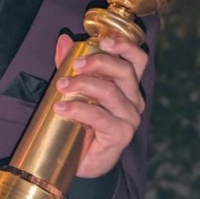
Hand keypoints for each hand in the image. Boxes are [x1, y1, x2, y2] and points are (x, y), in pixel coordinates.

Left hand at [52, 34, 148, 178]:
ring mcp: (130, 118)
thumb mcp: (73, 88)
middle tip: (75, 64)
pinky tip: (61, 108)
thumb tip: (63, 39)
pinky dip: (78, 109)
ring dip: (83, 85)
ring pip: (111, 92)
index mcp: (127, 86)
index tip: (103, 40)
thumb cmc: (80, 122)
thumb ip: (69, 64)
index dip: (125, 46)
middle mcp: (133, 100)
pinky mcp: (121, 135)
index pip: (138, 60)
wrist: (77, 159)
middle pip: (125, 71)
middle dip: (98, 62)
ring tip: (61, 86)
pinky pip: (100, 116)